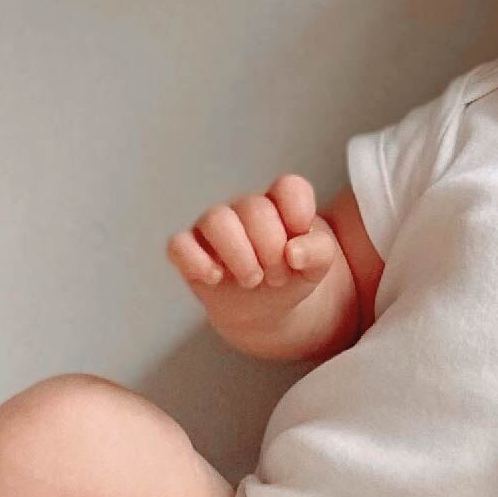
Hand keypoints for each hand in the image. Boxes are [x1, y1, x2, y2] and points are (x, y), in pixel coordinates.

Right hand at [168, 174, 337, 308]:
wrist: (268, 310)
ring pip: (216, 219)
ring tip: (253, 280)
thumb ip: (319, 252)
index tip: (302, 238)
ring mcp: (214, 227)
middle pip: (254, 209)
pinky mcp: (189, 251)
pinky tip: (216, 278)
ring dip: (239, 254)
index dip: (298, 212)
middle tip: (278, 277)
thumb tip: (294, 252)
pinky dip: (196, 261)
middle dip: (271, 249)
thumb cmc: (293, 275)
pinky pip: (178, 245)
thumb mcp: (318, 265)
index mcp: (281, 203)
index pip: (288, 187)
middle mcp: (246, 208)